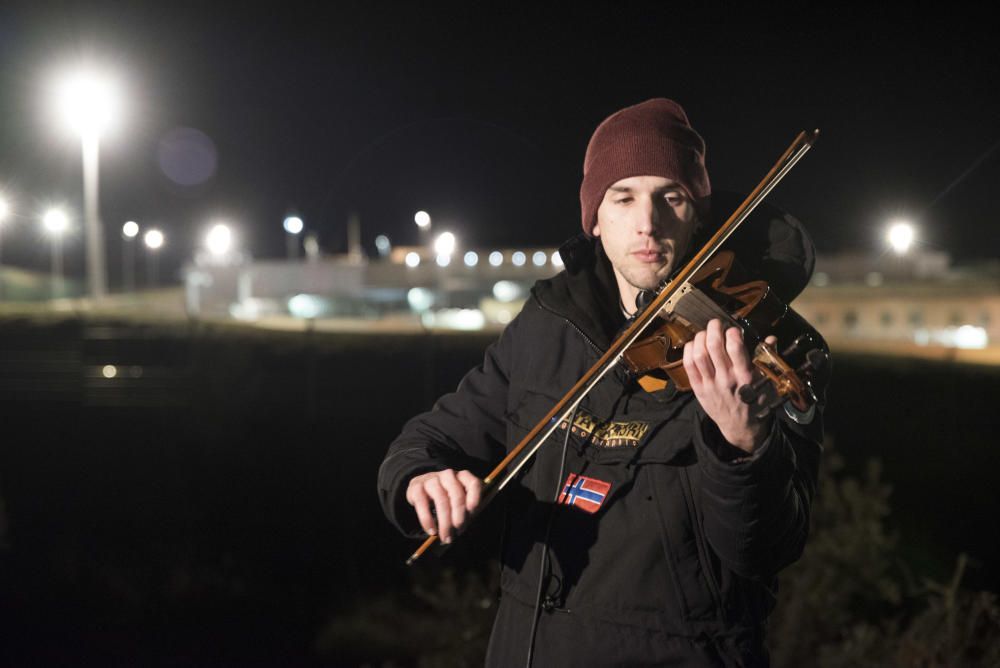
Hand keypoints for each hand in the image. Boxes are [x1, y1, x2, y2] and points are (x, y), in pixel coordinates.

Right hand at [405, 469, 482, 543]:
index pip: (473, 483)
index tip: (472, 510)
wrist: (422, 490)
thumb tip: (464, 526)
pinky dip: (427, 519)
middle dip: (459, 516)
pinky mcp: (416, 487)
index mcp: (463, 477)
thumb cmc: (447, 498)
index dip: (474, 496)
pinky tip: (431, 530)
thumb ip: (466, 510)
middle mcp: (448, 476)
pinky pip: (422, 503)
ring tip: (446, 536)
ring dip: (444, 521)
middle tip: (458, 531)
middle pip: (457, 494)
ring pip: (441, 499)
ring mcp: (432, 479)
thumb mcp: (459, 502)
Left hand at [682, 319, 775, 452]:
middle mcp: (726, 379)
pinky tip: (694, 344)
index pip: (736, 348)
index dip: (732, 332)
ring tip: (705, 333)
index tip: (733, 329)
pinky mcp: (699, 389)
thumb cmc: (757, 402)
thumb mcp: (768, 382)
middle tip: (716, 323)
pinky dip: (688, 351)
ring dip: (700, 338)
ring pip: (699, 354)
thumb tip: (771, 338)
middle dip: (713, 329)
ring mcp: (711, 384)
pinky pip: (689, 366)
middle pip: (714, 346)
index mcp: (746, 376)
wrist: (741, 427)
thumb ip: (768, 359)